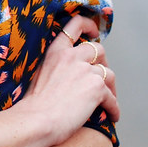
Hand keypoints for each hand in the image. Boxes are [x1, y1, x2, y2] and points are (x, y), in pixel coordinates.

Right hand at [23, 14, 119, 143]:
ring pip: (109, 74)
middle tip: (102, 76)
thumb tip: (67, 79)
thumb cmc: (33, 105)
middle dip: (103, 63)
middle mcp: (72, 56)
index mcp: (56, 52)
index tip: (95, 32)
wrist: (35, 121)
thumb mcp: (39, 76)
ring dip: (111, 88)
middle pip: (98, 49)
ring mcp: (86, 71)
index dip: (89, 25)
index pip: (75, 25)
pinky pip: (112, 97)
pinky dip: (114, 108)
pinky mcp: (96, 88)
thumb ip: (55, 69)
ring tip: (109, 100)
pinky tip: (112, 116)